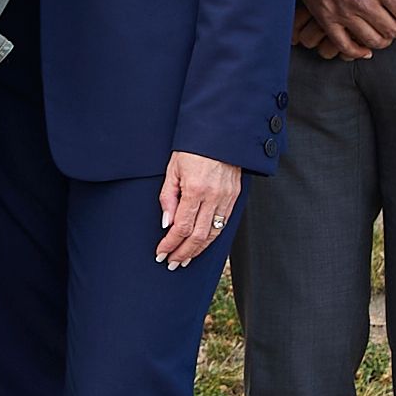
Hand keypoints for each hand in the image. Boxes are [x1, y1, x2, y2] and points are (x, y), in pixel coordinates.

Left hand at [153, 151, 242, 270]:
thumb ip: (168, 197)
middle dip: (183, 253)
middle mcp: (213, 196)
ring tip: (185, 259)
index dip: (170, 244)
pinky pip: (223, 224)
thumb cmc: (192, 148)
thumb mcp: (173, 169)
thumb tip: (167, 224)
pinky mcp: (235, 197)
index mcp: (195, 189)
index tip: (161, 253)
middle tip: (171, 263)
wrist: (220, 133)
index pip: (182, 227)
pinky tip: (201, 245)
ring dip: (198, 250)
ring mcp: (227, 198)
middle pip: (198, 236)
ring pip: (213, 234)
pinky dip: (211, 238)